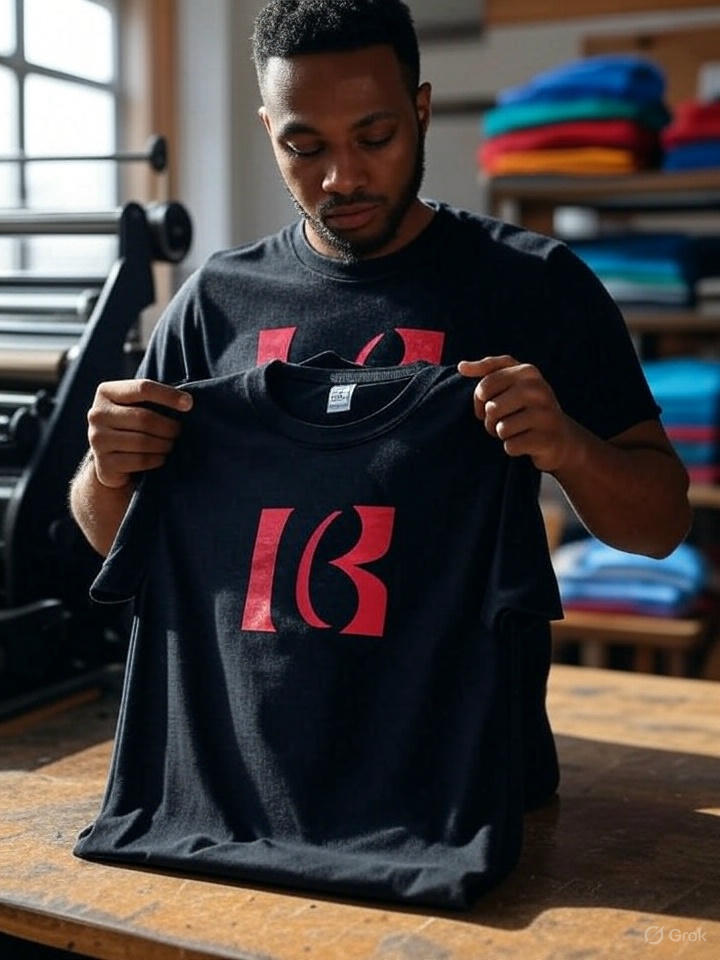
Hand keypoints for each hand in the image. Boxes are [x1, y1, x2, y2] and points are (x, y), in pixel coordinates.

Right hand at [87, 379, 192, 488]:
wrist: (109, 461)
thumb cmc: (131, 426)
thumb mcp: (135, 406)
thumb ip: (152, 399)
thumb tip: (187, 402)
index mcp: (106, 392)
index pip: (142, 388)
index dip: (169, 395)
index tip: (189, 404)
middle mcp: (97, 414)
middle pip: (145, 418)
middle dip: (169, 427)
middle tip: (179, 432)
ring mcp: (97, 439)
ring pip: (143, 441)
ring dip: (164, 444)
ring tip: (170, 444)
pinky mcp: (104, 463)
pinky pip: (140, 460)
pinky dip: (157, 459)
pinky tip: (161, 457)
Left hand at [457, 355, 576, 472]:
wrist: (560, 436)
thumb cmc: (528, 407)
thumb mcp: (513, 382)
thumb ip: (487, 370)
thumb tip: (461, 366)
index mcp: (528, 371)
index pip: (484, 386)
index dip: (479, 400)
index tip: (486, 404)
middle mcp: (539, 389)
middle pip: (491, 408)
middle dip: (490, 420)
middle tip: (501, 421)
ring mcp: (545, 414)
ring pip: (501, 428)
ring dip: (501, 434)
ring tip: (514, 431)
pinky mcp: (546, 439)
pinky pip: (510, 446)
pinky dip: (512, 448)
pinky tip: (524, 443)